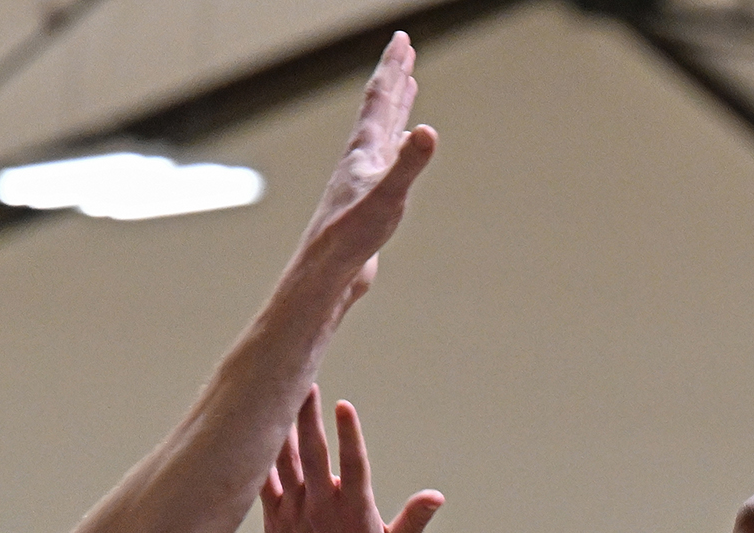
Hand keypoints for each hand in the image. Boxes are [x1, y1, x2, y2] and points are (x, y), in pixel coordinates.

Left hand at [261, 388, 442, 532]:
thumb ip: (414, 521)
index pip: (352, 466)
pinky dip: (261, 456)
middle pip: (312, 454)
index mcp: (354, 513)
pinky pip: (264, 482)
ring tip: (281, 396)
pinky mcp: (274, 520)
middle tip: (305, 384)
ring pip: (285, 462)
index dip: (348, 435)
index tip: (343, 406)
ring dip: (284, 428)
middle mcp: (321, 508)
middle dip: (308, 417)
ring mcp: (294, 513)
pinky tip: (256, 431)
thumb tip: (436, 496)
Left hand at [295, 32, 437, 281]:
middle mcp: (361, 157)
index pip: (380, 97)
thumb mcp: (386, 198)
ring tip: (408, 87)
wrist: (327, 272)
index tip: (403, 39)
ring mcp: (363, 178)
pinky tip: (401, 145)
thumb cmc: (350, 237)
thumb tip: (427, 132)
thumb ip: (407, 164)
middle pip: (380, 107)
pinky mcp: (367, 199)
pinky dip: (397, 143)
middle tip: (405, 51)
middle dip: (395, 76)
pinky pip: (386, 159)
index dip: (393, 67)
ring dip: (396, 106)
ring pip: (383, 131)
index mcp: (364, 149)